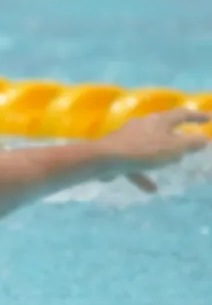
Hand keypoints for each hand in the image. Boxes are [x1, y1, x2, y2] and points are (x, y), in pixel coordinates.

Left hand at [96, 108, 211, 192]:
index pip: (181, 114)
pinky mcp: (116, 153)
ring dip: (159, 155)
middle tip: (186, 143)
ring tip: (170, 165)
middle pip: (162, 127)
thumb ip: (191, 144)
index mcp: (158, 121)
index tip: (208, 119)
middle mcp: (142, 125)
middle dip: (175, 135)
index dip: (196, 116)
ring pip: (147, 146)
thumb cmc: (143, 151)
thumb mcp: (174, 148)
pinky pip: (134, 164)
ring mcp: (127, 139)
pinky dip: (143, 174)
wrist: (104, 159)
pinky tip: (150, 190)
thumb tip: (203, 139)